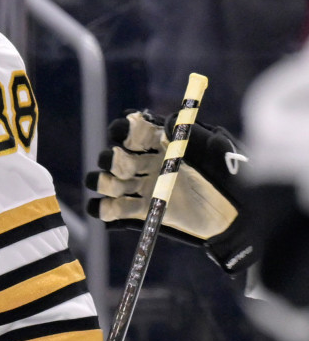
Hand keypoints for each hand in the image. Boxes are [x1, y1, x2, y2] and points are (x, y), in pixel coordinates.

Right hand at [85, 110, 254, 272]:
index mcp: (165, 144)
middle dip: (111, 159)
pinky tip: (108, 209)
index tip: (121, 132)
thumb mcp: (221, 153)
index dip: (124, 128)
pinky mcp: (141, 212)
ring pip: (108, 181)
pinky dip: (103, 209)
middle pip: (116, 156)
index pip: (136, 130)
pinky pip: (112, 209)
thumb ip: (197, 136)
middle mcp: (149, 163)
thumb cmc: (233, 180)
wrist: (238, 218)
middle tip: (120, 166)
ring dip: (104, 182)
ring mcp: (142, 188)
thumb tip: (170, 122)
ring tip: (116, 189)